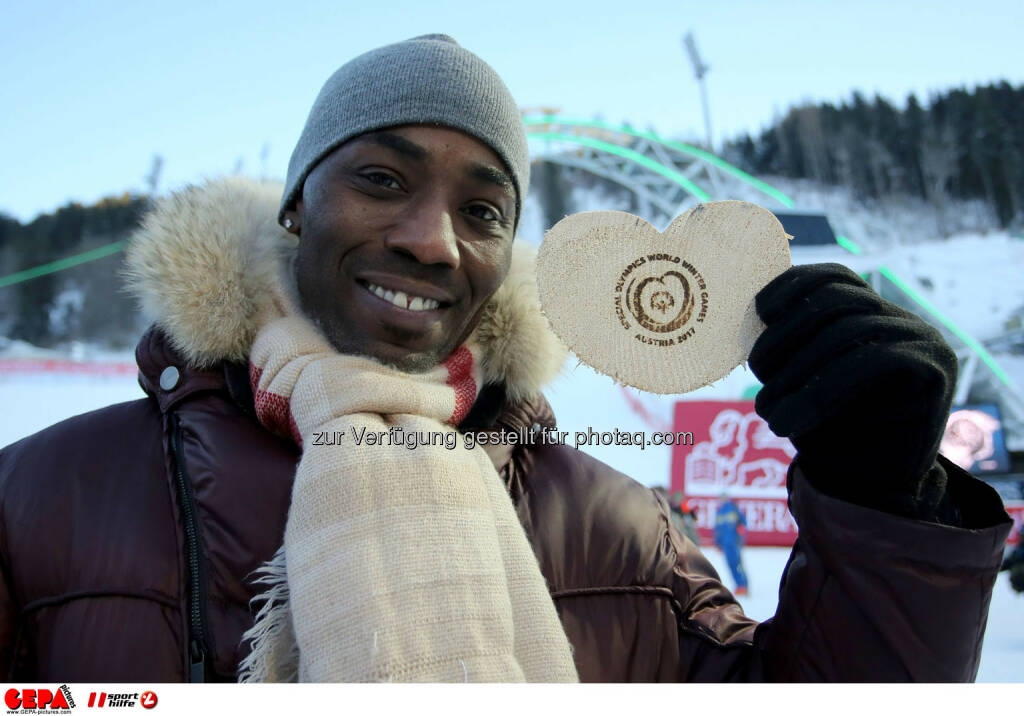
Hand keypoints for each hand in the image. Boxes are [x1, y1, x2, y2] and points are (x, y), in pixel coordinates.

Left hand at [748, 264, 958, 519]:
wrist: (868, 490)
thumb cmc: (826, 432)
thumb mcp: (797, 381)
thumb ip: (785, 346)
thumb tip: (748, 316)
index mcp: (871, 314)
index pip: (833, 277)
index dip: (792, 286)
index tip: (758, 310)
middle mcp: (901, 320)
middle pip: (836, 299)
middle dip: (786, 332)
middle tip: (756, 372)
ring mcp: (923, 340)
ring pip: (848, 331)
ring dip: (797, 370)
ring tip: (767, 409)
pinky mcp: (934, 368)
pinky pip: (872, 362)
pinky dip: (820, 391)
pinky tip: (789, 421)